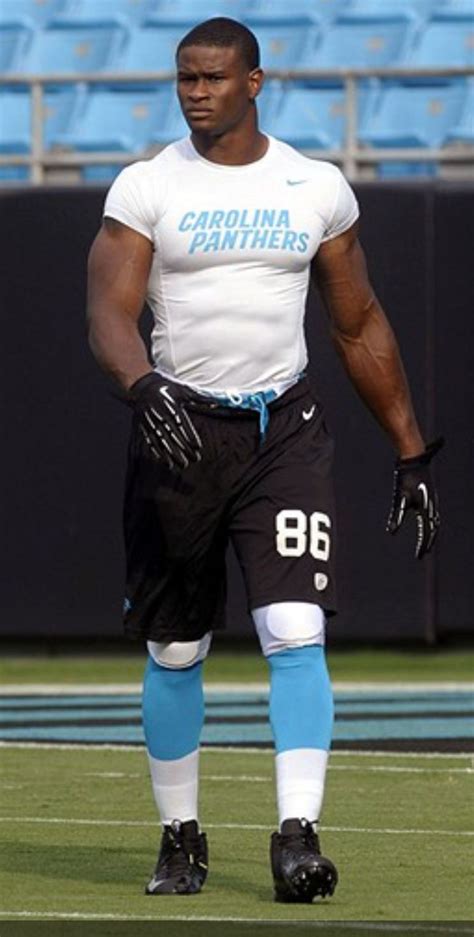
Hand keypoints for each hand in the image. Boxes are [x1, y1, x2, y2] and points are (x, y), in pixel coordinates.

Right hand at [128, 372, 201, 469]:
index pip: (183, 425)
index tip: (197, 447)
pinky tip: (165, 461)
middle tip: (194, 460)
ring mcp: (152, 423)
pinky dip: (158, 453)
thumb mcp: (183, 391)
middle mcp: (162, 416)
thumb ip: (199, 399)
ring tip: (182, 464)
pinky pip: (151, 442)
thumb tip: (216, 404)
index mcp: (173, 407)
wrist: (142, 387)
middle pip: (174, 435)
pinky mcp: (144, 427)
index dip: (190, 436)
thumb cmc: (167, 389)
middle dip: (184, 449)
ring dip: (173, 454)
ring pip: (163, 441)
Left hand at [386, 437, 443, 558]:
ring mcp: (432, 501)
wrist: (415, 460)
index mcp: (426, 508)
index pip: (426, 532)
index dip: (423, 545)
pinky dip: (431, 525)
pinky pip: (433, 516)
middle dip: (428, 543)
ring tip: (426, 545)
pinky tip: (427, 527)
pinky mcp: (430, 497)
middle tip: (422, 554)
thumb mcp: (400, 498)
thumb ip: (397, 516)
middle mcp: (432, 506)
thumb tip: (392, 532)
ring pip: (435, 523)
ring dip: (431, 535)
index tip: (418, 556)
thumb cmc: (406, 478)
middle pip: (433, 530)